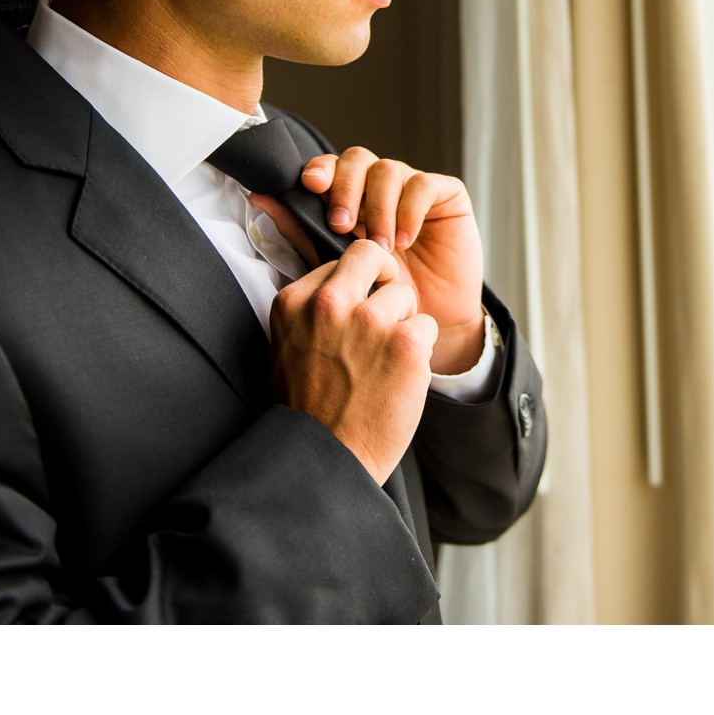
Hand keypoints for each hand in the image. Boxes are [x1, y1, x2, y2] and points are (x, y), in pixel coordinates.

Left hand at [251, 147, 486, 375]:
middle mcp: (379, 188)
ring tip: (381, 246)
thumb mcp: (337, 265)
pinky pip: (424, 184)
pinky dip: (410, 209)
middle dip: (345, 188)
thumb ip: (302, 230)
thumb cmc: (382, 297)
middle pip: (357, 159)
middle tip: (342, 225)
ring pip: (388, 169)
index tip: (310, 186)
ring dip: (379, 207)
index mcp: (350, 198)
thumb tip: (260, 197)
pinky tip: (405, 239)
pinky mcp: (446, 195)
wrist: (428, 322)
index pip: (331, 168)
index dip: (320, 169)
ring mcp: (412, 188)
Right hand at [267, 238, 437, 484]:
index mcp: (295, 302)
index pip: (339, 262)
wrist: (326, 459)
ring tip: (386, 361)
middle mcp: (329, 304)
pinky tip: (400, 376)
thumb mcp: (287, 347)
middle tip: (386, 307)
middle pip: (373, 254)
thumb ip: (309, 310)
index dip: (355, 285)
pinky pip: (427, 326)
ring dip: (403, 324)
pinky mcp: (406, 345)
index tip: (357, 307)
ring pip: (404, 295)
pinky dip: (421, 352)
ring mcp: (369, 322)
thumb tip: (339, 279)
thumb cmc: (308, 409)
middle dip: (384, 276)